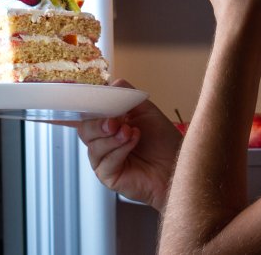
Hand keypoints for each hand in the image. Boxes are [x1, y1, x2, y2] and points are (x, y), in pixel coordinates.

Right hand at [69, 79, 182, 210]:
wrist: (176, 162)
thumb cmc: (162, 139)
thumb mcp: (144, 110)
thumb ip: (126, 96)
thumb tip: (111, 83)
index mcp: (107, 125)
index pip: (88, 115)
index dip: (90, 109)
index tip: (98, 103)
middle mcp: (101, 142)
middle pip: (85, 130)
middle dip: (99, 124)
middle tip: (116, 122)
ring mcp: (103, 160)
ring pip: (93, 147)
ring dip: (113, 138)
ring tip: (131, 132)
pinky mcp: (108, 176)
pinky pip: (105, 162)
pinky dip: (119, 150)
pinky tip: (133, 142)